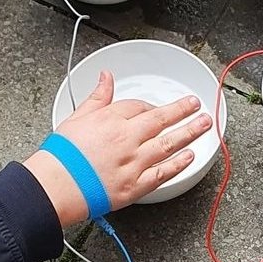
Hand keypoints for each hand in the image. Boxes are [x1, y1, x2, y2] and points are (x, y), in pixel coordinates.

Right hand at [24, 70, 211, 224]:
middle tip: (196, 105)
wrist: (58, 185)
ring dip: (189, 132)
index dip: (151, 106)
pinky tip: (190, 156)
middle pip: (161, 119)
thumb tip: (105, 76)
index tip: (160, 108)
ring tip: (204, 124)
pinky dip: (179, 164)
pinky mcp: (136, 185)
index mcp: (112, 120)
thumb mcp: (76, 117)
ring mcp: (134, 162)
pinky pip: (163, 172)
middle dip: (182, 110)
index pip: (139, 107)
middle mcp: (127, 139)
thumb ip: (96, 97)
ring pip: (169, 143)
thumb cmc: (62, 156)